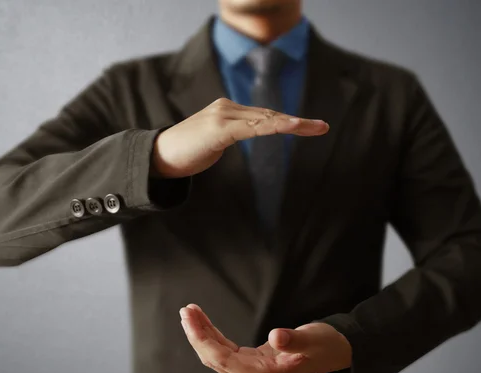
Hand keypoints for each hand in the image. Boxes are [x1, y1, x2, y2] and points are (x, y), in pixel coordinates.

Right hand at [151, 98, 328, 177]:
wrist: (158, 156)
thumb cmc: (186, 152)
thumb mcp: (214, 143)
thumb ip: (232, 136)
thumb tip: (248, 136)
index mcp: (228, 112)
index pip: (263, 116)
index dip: (287, 121)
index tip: (311, 127)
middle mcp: (227, 108)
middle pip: (269, 115)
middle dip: (298, 122)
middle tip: (323, 127)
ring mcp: (222, 116)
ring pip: (264, 119)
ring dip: (291, 123)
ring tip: (314, 127)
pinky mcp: (218, 128)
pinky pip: (251, 128)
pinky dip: (272, 126)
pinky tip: (289, 127)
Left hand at [179, 304, 351, 372]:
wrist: (334, 352)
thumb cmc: (325, 346)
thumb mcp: (313, 339)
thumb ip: (295, 339)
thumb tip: (276, 337)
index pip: (225, 361)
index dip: (204, 341)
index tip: (191, 320)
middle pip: (216, 360)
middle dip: (198, 336)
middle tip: (186, 311)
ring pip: (218, 356)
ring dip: (203, 335)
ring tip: (190, 312)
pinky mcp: (253, 363)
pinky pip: (226, 351)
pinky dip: (213, 336)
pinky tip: (204, 322)